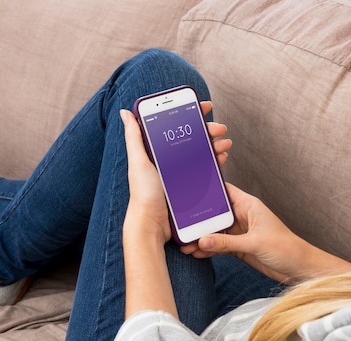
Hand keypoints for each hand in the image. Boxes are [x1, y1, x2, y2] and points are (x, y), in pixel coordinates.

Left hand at [121, 102, 230, 242]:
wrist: (152, 223)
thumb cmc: (143, 194)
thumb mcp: (138, 161)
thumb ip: (134, 137)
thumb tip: (125, 112)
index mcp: (157, 150)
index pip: (175, 125)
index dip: (190, 113)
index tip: (204, 106)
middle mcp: (170, 160)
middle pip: (193, 137)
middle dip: (209, 130)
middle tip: (220, 128)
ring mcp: (181, 173)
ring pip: (202, 152)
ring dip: (216, 145)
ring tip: (224, 145)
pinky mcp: (191, 186)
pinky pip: (206, 170)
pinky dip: (215, 162)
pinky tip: (221, 159)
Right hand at [181, 184, 350, 283]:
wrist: (298, 269)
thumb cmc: (286, 249)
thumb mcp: (255, 243)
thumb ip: (227, 242)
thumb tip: (202, 241)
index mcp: (248, 205)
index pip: (223, 191)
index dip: (207, 188)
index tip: (187, 189)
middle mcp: (242, 216)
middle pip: (214, 213)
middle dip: (197, 219)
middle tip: (179, 225)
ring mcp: (239, 233)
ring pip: (214, 232)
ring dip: (200, 238)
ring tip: (184, 245)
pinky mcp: (239, 247)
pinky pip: (219, 246)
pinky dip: (208, 249)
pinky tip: (195, 253)